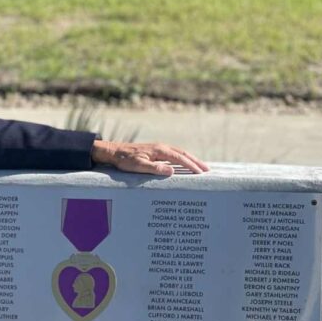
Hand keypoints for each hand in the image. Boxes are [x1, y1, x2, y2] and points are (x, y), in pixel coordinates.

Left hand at [91, 139, 208, 176]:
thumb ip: (155, 168)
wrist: (114, 151)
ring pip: (179, 153)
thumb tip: (172, 171)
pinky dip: (182, 159)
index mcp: (160, 150)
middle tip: (207, 170)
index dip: (192, 166)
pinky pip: (173, 154)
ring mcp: (159, 148)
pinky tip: (184, 164)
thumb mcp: (138, 166)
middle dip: (196, 162)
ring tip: (200, 167)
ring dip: (191, 159)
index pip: (180, 158)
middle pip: (183, 154)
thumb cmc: (125, 160)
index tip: (201, 173)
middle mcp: (162, 147)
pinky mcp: (155, 151)